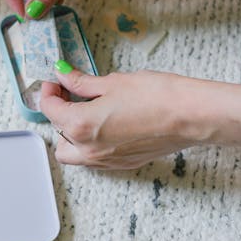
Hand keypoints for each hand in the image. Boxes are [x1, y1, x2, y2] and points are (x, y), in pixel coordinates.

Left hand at [41, 67, 213, 168]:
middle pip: (57, 133)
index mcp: (80, 126)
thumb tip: (63, 75)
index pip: (49, 109)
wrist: (191, 116)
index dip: (49, 91)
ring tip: (85, 110)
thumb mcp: (112, 82)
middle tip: (69, 93)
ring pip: (72, 153)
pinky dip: (90, 144)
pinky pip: (94, 158)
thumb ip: (81, 82)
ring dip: (71, 134)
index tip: (56, 81)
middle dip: (58, 113)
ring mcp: (107, 161)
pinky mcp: (124, 164)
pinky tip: (104, 123)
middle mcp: (89, 149)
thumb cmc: (156, 96)